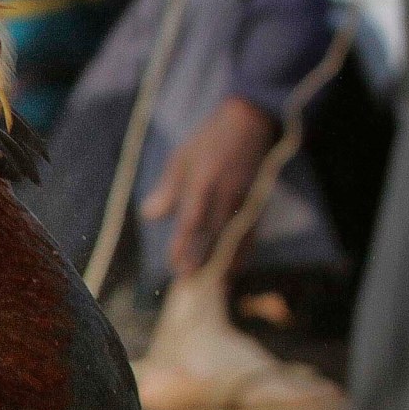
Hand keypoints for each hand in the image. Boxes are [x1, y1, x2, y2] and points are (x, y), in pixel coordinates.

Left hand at [143, 95, 276, 277]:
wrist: (250, 120)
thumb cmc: (210, 139)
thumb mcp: (182, 158)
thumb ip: (167, 189)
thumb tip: (150, 215)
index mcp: (204, 183)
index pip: (192, 222)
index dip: (184, 246)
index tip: (175, 267)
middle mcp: (226, 195)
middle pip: (214, 237)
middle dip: (203, 263)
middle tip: (191, 287)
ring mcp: (245, 199)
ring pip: (235, 239)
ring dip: (225, 265)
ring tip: (215, 288)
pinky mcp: (258, 202)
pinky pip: (251, 234)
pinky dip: (243, 254)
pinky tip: (234, 270)